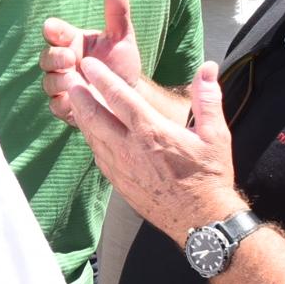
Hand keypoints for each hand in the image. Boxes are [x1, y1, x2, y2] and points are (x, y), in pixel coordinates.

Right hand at [40, 0, 144, 126]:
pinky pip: (55, 105)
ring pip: (48, 82)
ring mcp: (62, 85)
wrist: (129, 95)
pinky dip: (62, 102)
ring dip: (58, 80)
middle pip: (46, 57)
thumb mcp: (122, 37)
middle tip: (71, 58)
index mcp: (72, 42)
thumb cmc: (121, 63)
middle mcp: (63, 63)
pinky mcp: (66, 106)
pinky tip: (74, 101)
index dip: (52, 30)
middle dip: (54, 57)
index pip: (54, 32)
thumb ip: (117, 12)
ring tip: (74, 80)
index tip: (54, 28)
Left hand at [64, 58, 245, 241]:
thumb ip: (208, 99)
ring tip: (74, 99)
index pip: (119, 97)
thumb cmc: (209, 176)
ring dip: (81, 116)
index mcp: (151, 132)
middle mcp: (129, 148)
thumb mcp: (216, 135)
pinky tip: (90, 131)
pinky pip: (98, 155)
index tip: (88, 63)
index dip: (101, 78)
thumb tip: (208, 68)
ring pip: (92, 136)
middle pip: (94, 116)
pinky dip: (90, 138)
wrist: (200, 220)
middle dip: (79, 95)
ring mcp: (121, 167)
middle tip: (69, 78)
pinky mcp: (118, 182)